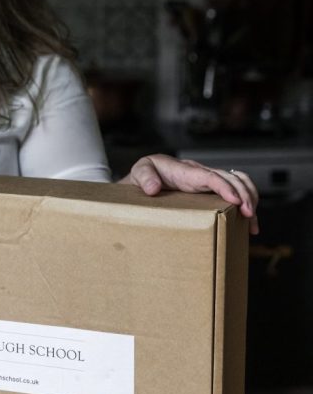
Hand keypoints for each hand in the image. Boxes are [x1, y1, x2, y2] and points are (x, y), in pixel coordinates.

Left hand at [122, 153, 259, 235]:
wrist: (145, 176)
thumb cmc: (145, 173)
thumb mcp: (140, 171)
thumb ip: (145, 177)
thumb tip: (153, 189)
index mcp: (186, 170)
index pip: (211, 176)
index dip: (225, 187)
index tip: (236, 201)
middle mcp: (201, 173)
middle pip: (231, 178)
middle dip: (245, 194)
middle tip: (249, 215)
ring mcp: (207, 181)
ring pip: (238, 183)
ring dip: (250, 198)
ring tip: (253, 221)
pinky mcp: (209, 190)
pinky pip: (232, 192)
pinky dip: (244, 204)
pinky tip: (247, 223)